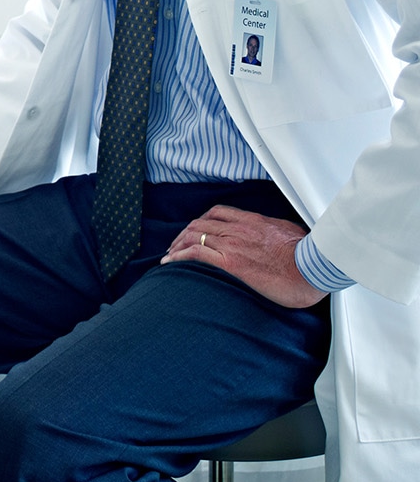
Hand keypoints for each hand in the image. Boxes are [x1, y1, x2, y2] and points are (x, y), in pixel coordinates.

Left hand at [161, 204, 325, 308]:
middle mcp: (237, 229)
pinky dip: (179, 255)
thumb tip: (280, 236)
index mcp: (251, 221)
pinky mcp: (231, 263)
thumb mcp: (291, 233)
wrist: (312, 267)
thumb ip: (278, 232)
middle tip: (176, 244)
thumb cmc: (308, 255)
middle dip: (185, 233)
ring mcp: (232, 244)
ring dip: (178, 244)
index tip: (195, 229)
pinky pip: (196, 254)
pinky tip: (170, 262)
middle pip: (201, 224)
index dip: (202, 220)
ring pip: (195, 236)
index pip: (218, 213)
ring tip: (169, 254)